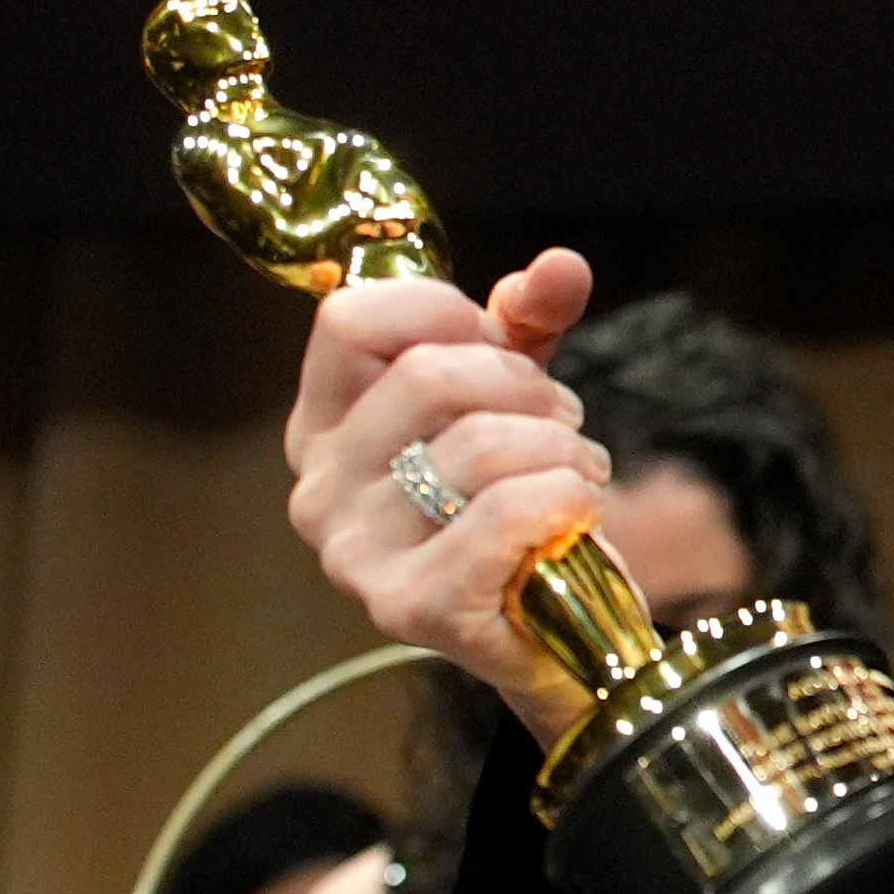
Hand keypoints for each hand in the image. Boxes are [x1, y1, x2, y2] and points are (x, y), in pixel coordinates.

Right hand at [285, 251, 611, 744]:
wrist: (552, 627)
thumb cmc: (512, 499)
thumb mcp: (512, 392)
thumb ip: (526, 321)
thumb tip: (560, 266)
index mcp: (322, 425)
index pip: (350, 317)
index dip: (446, 314)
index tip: (499, 349)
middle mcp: (318, 490)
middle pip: (429, 375)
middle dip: (526, 388)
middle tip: (559, 421)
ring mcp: (355, 555)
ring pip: (479, 444)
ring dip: (561, 448)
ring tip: (575, 472)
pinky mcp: (412, 609)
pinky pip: (506, 514)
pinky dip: (563, 498)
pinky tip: (575, 513)